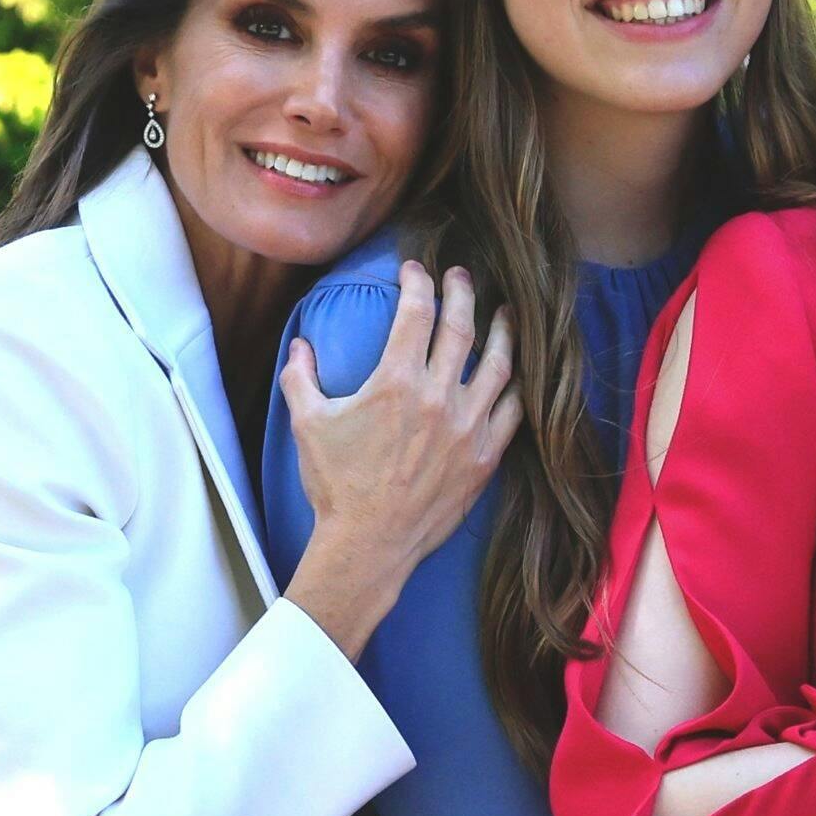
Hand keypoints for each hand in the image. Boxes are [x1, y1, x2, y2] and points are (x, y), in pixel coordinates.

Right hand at [280, 263, 518, 658]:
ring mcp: (468, 428)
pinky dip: (515, 388)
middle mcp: (439, 398)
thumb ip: (300, 377)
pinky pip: (511, 413)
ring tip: (504, 314)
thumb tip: (300, 345)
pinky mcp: (484, 458)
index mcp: (396, 382)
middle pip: (462, 328)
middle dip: (463, 292)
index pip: (417, 313)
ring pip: (499, 366)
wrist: (369, 544)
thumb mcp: (307, 424)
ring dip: (502, 333)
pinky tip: (515, 376)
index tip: (416, 270)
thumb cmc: (336, 485)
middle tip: (462, 276)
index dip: (419, 283)